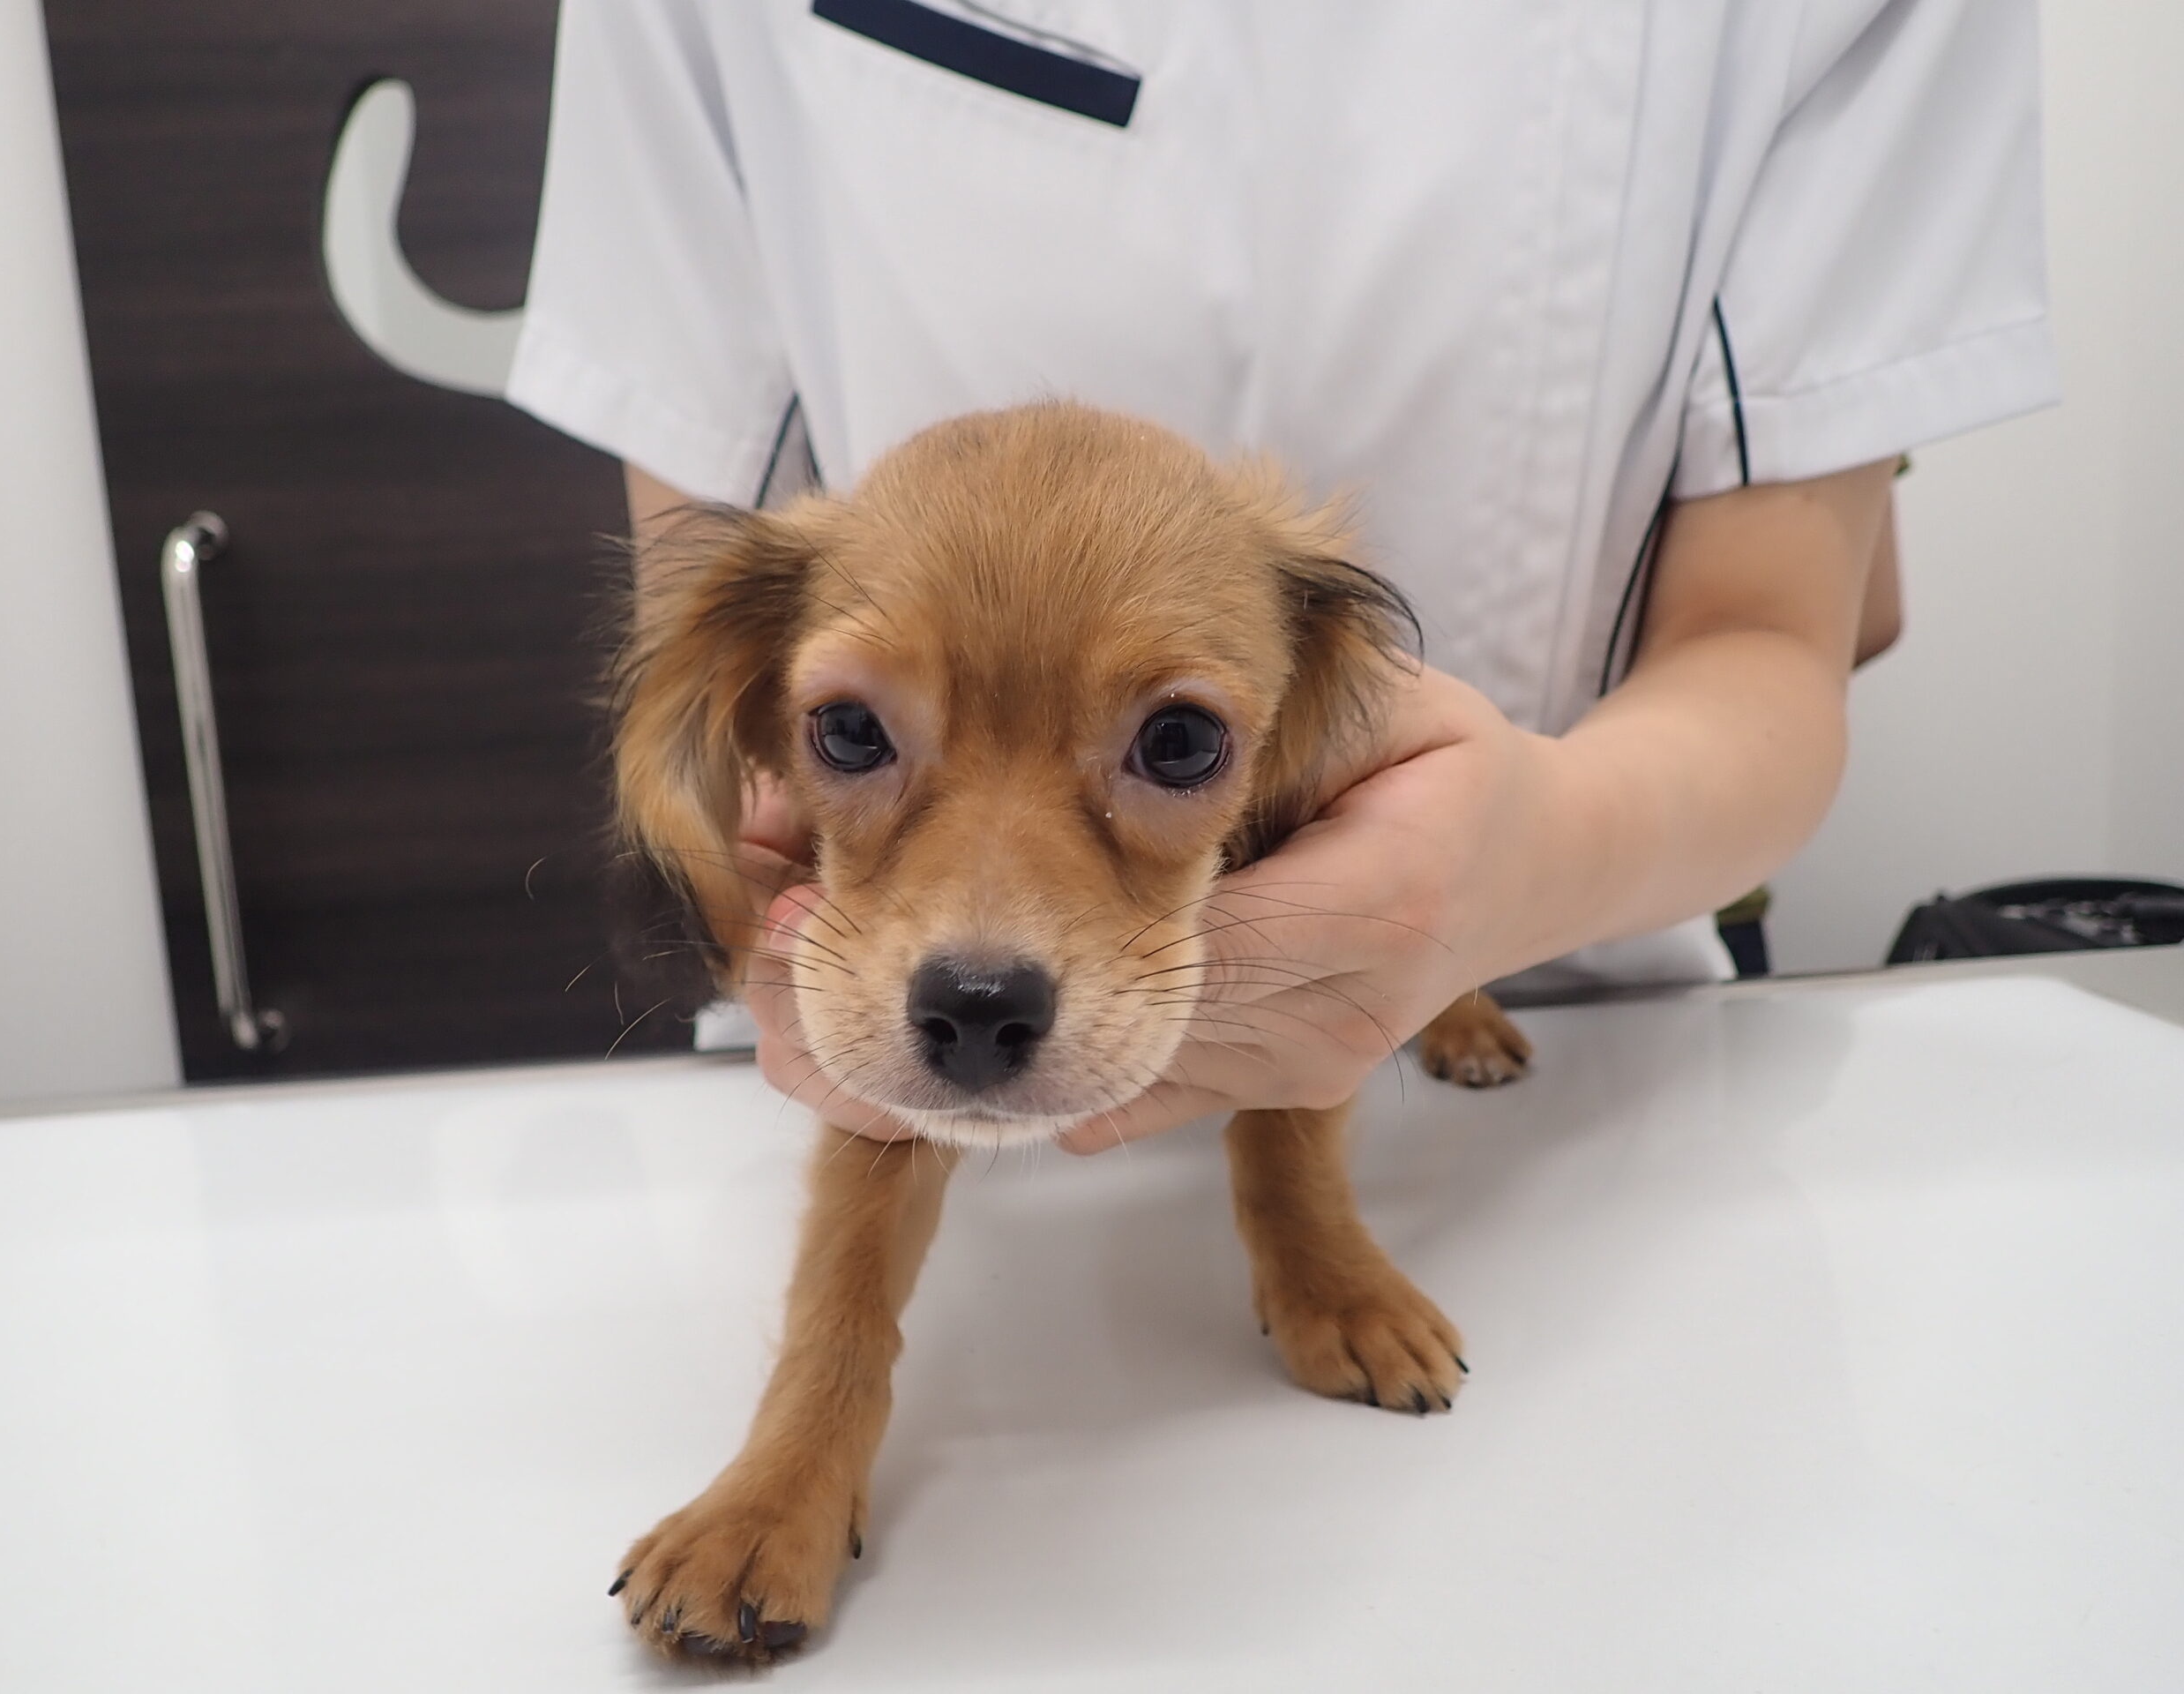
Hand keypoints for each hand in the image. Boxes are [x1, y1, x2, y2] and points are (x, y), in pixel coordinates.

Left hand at [733, 664, 1583, 1152]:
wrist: (1539, 865)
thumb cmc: (1450, 758)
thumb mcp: (1385, 700)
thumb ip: (1274, 705)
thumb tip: (1144, 710)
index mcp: (1368, 906)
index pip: (1177, 938)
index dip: (1020, 928)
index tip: (869, 909)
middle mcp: (1334, 1020)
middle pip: (1116, 1030)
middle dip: (943, 1003)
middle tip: (775, 964)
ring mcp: (1307, 1075)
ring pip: (1111, 1080)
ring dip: (960, 1052)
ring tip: (799, 1018)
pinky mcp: (1281, 1097)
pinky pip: (1137, 1096)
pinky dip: (1029, 1070)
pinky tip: (911, 1054)